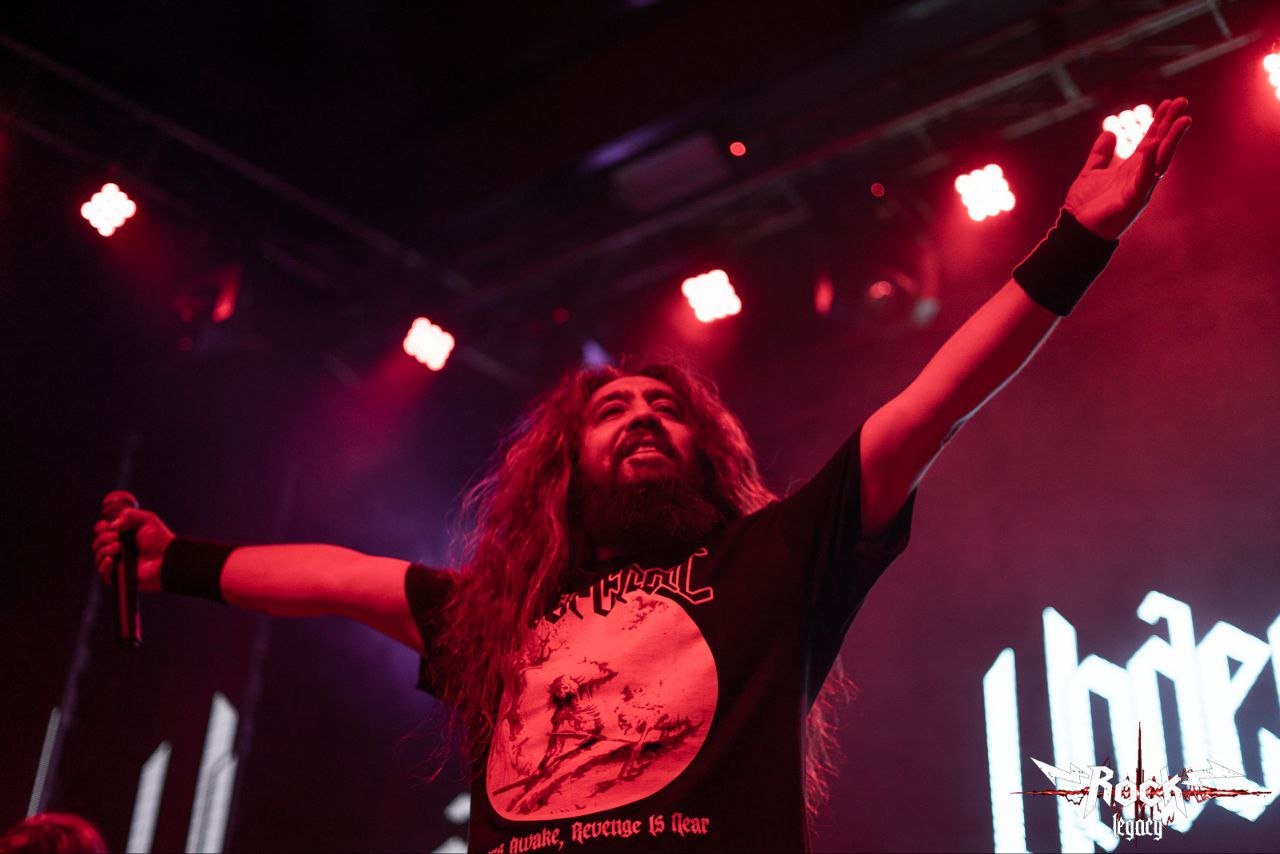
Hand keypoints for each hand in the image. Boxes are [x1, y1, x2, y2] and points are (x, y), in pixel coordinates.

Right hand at [92, 491, 173, 592]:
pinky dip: (104, 564)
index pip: (101, 530)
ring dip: (105, 548)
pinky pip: (102, 571)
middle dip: (104, 537)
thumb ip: (128, 514)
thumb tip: (111, 525)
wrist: (167, 558)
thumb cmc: (159, 539)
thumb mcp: (146, 519)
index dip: (101, 527)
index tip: (110, 526)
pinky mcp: (118, 575)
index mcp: (121, 535)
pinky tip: (111, 559)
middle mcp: (116, 548)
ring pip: (98, 555)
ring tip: (118, 546)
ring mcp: (117, 562)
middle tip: (117, 536)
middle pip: (97, 542)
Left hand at [1065, 97, 1191, 239]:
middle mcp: (1140, 176)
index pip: (1150, 141)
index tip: (1168, 102)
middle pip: (1160, 145)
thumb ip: (1100, 154)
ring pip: (1161, 161)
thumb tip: (1110, 133)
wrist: (1077, 230)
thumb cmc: (1086, 206)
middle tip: (1183, 101)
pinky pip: (1144, 180)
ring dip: (1171, 140)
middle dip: (1171, 124)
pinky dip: (1150, 163)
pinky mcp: (1132, 201)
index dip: (1159, 122)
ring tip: (1182, 121)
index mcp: (1132, 169)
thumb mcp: (1091, 173)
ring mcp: (1139, 188)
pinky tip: (1154, 146)